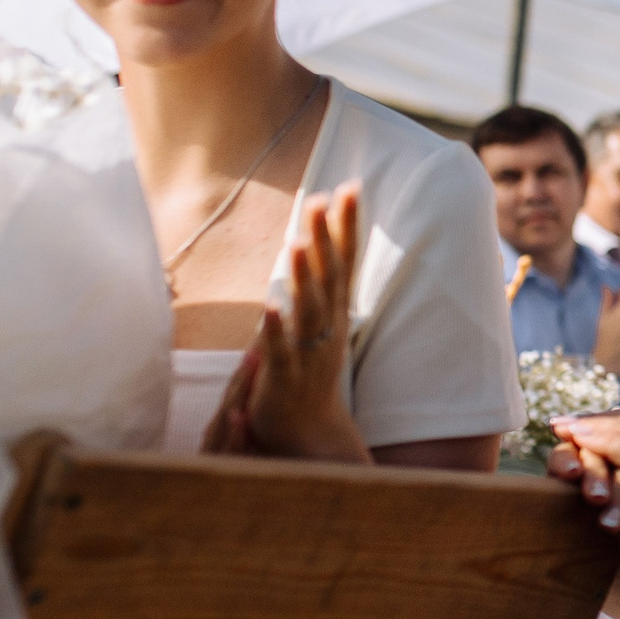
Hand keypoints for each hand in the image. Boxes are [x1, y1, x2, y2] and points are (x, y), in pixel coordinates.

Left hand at [203, 187, 365, 459]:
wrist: (307, 432)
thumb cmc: (309, 371)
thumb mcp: (318, 322)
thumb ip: (317, 283)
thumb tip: (314, 240)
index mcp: (334, 312)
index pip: (344, 260)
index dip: (346, 225)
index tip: (349, 186)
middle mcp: (327, 328)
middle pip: (329, 276)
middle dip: (326, 237)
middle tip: (322, 199)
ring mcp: (308, 353)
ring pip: (307, 310)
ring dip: (304, 277)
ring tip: (297, 242)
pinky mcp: (284, 378)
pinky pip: (280, 351)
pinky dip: (277, 329)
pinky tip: (269, 307)